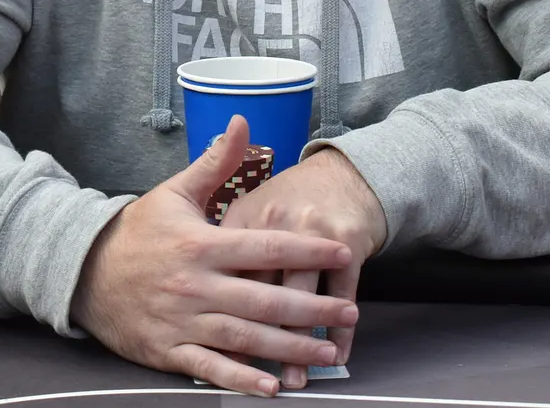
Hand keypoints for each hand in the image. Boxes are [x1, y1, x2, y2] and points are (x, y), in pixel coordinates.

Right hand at [71, 116, 359, 396]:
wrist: (82, 270)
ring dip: (289, 348)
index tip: (342, 251)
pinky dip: (241, 381)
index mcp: (202, 244)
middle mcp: (197, 285)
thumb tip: (242, 120)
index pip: (267, 246)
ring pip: (246, 337)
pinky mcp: (168, 349)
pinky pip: (210, 368)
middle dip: (312, 308)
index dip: (308, 250)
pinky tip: (271, 388)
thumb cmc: (137, 231)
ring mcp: (183, 320)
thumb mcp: (174, 191)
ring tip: (327, 351)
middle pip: (265, 298)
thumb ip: (215, 162)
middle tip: (349, 312)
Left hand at [220, 146, 387, 389]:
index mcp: (246, 217)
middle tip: (252, 374)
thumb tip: (201, 291)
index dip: (221, 313)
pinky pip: (344, 292)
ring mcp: (314, 234)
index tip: (214, 348)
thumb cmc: (290, 198)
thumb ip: (225, 245)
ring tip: (296, 377)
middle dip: (258, 337)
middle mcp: (278, 223)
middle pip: (264, 289)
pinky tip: (338, 352)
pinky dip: (341, 327)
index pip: (228, 272)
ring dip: (301, 342)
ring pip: (303, 297)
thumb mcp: (251, 205)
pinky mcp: (348, 243)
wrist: (345, 173)